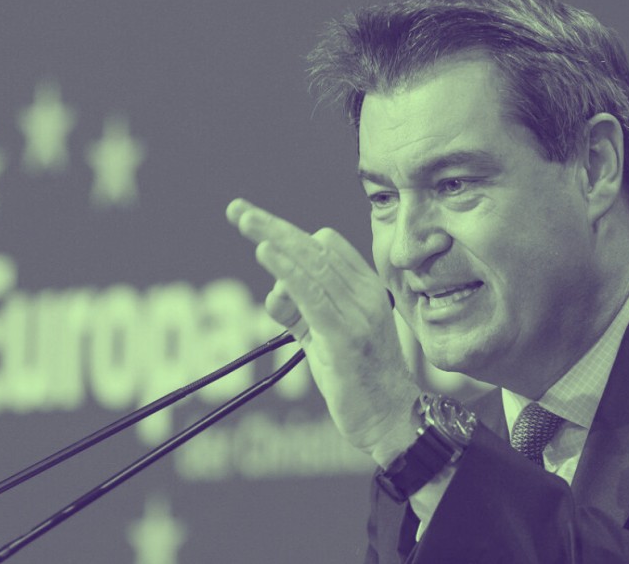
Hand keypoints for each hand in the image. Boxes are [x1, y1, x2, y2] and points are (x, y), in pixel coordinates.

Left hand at [226, 198, 421, 460]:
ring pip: (311, 264)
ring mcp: (357, 313)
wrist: (390, 418)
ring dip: (274, 239)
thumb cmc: (358, 378)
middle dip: (273, 227)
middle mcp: (365, 293)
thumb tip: (274, 294)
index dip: (288, 235)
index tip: (255, 227)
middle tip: (238, 211)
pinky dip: (288, 271)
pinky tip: (266, 253)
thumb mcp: (326, 336)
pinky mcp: (345, 336)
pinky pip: (312, 294)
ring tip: (244, 220)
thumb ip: (303, 311)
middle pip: (314, 246)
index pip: (325, 245)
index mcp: (365, 287)